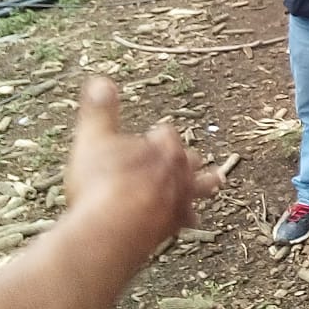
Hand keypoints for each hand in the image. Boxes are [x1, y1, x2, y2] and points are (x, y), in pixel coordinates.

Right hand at [67, 78, 221, 257]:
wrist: (113, 230)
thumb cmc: (101, 183)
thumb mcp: (93, 140)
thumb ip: (100, 111)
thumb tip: (100, 79)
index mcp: (165, 147)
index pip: (166, 133)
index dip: (155, 135)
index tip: (150, 135)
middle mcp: (181, 170)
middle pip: (188, 157)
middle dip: (183, 156)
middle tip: (181, 156)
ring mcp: (182, 199)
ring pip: (201, 186)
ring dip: (204, 183)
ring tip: (214, 181)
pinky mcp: (176, 225)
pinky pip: (188, 219)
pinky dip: (188, 217)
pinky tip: (189, 222)